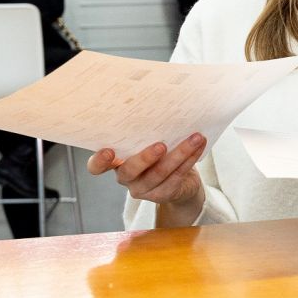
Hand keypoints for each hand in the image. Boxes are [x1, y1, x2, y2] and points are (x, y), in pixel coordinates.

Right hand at [87, 133, 207, 226]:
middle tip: (161, 145)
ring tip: (195, 137)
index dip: (99, 161)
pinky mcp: (162, 195)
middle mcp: (126, 177)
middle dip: (145, 158)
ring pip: (159, 173)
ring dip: (180, 153)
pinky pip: (177, 176)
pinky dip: (190, 158)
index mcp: (116, 161)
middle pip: (129, 171)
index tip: (108, 151)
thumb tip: (163, 102)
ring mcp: (143, 189)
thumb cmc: (160, 152)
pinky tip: (200, 145)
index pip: (97, 166)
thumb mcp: (148, 140)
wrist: (180, 180)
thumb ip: (147, 130)